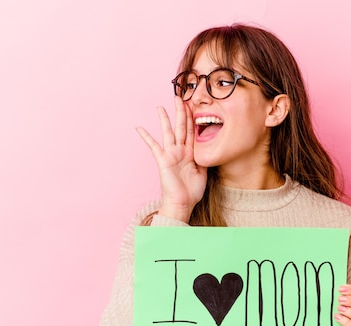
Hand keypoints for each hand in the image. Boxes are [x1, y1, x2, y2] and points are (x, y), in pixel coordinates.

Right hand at [136, 96, 206, 222]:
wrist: (183, 203)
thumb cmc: (192, 190)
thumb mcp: (203, 171)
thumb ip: (204, 157)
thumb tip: (211, 148)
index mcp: (190, 152)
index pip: (192, 131)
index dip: (193, 117)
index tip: (193, 105)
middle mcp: (180, 151)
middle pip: (181, 127)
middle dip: (181, 112)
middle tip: (179, 97)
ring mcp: (170, 155)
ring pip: (169, 132)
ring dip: (165, 119)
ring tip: (161, 107)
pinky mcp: (163, 160)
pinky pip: (154, 146)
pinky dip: (146, 137)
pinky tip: (139, 128)